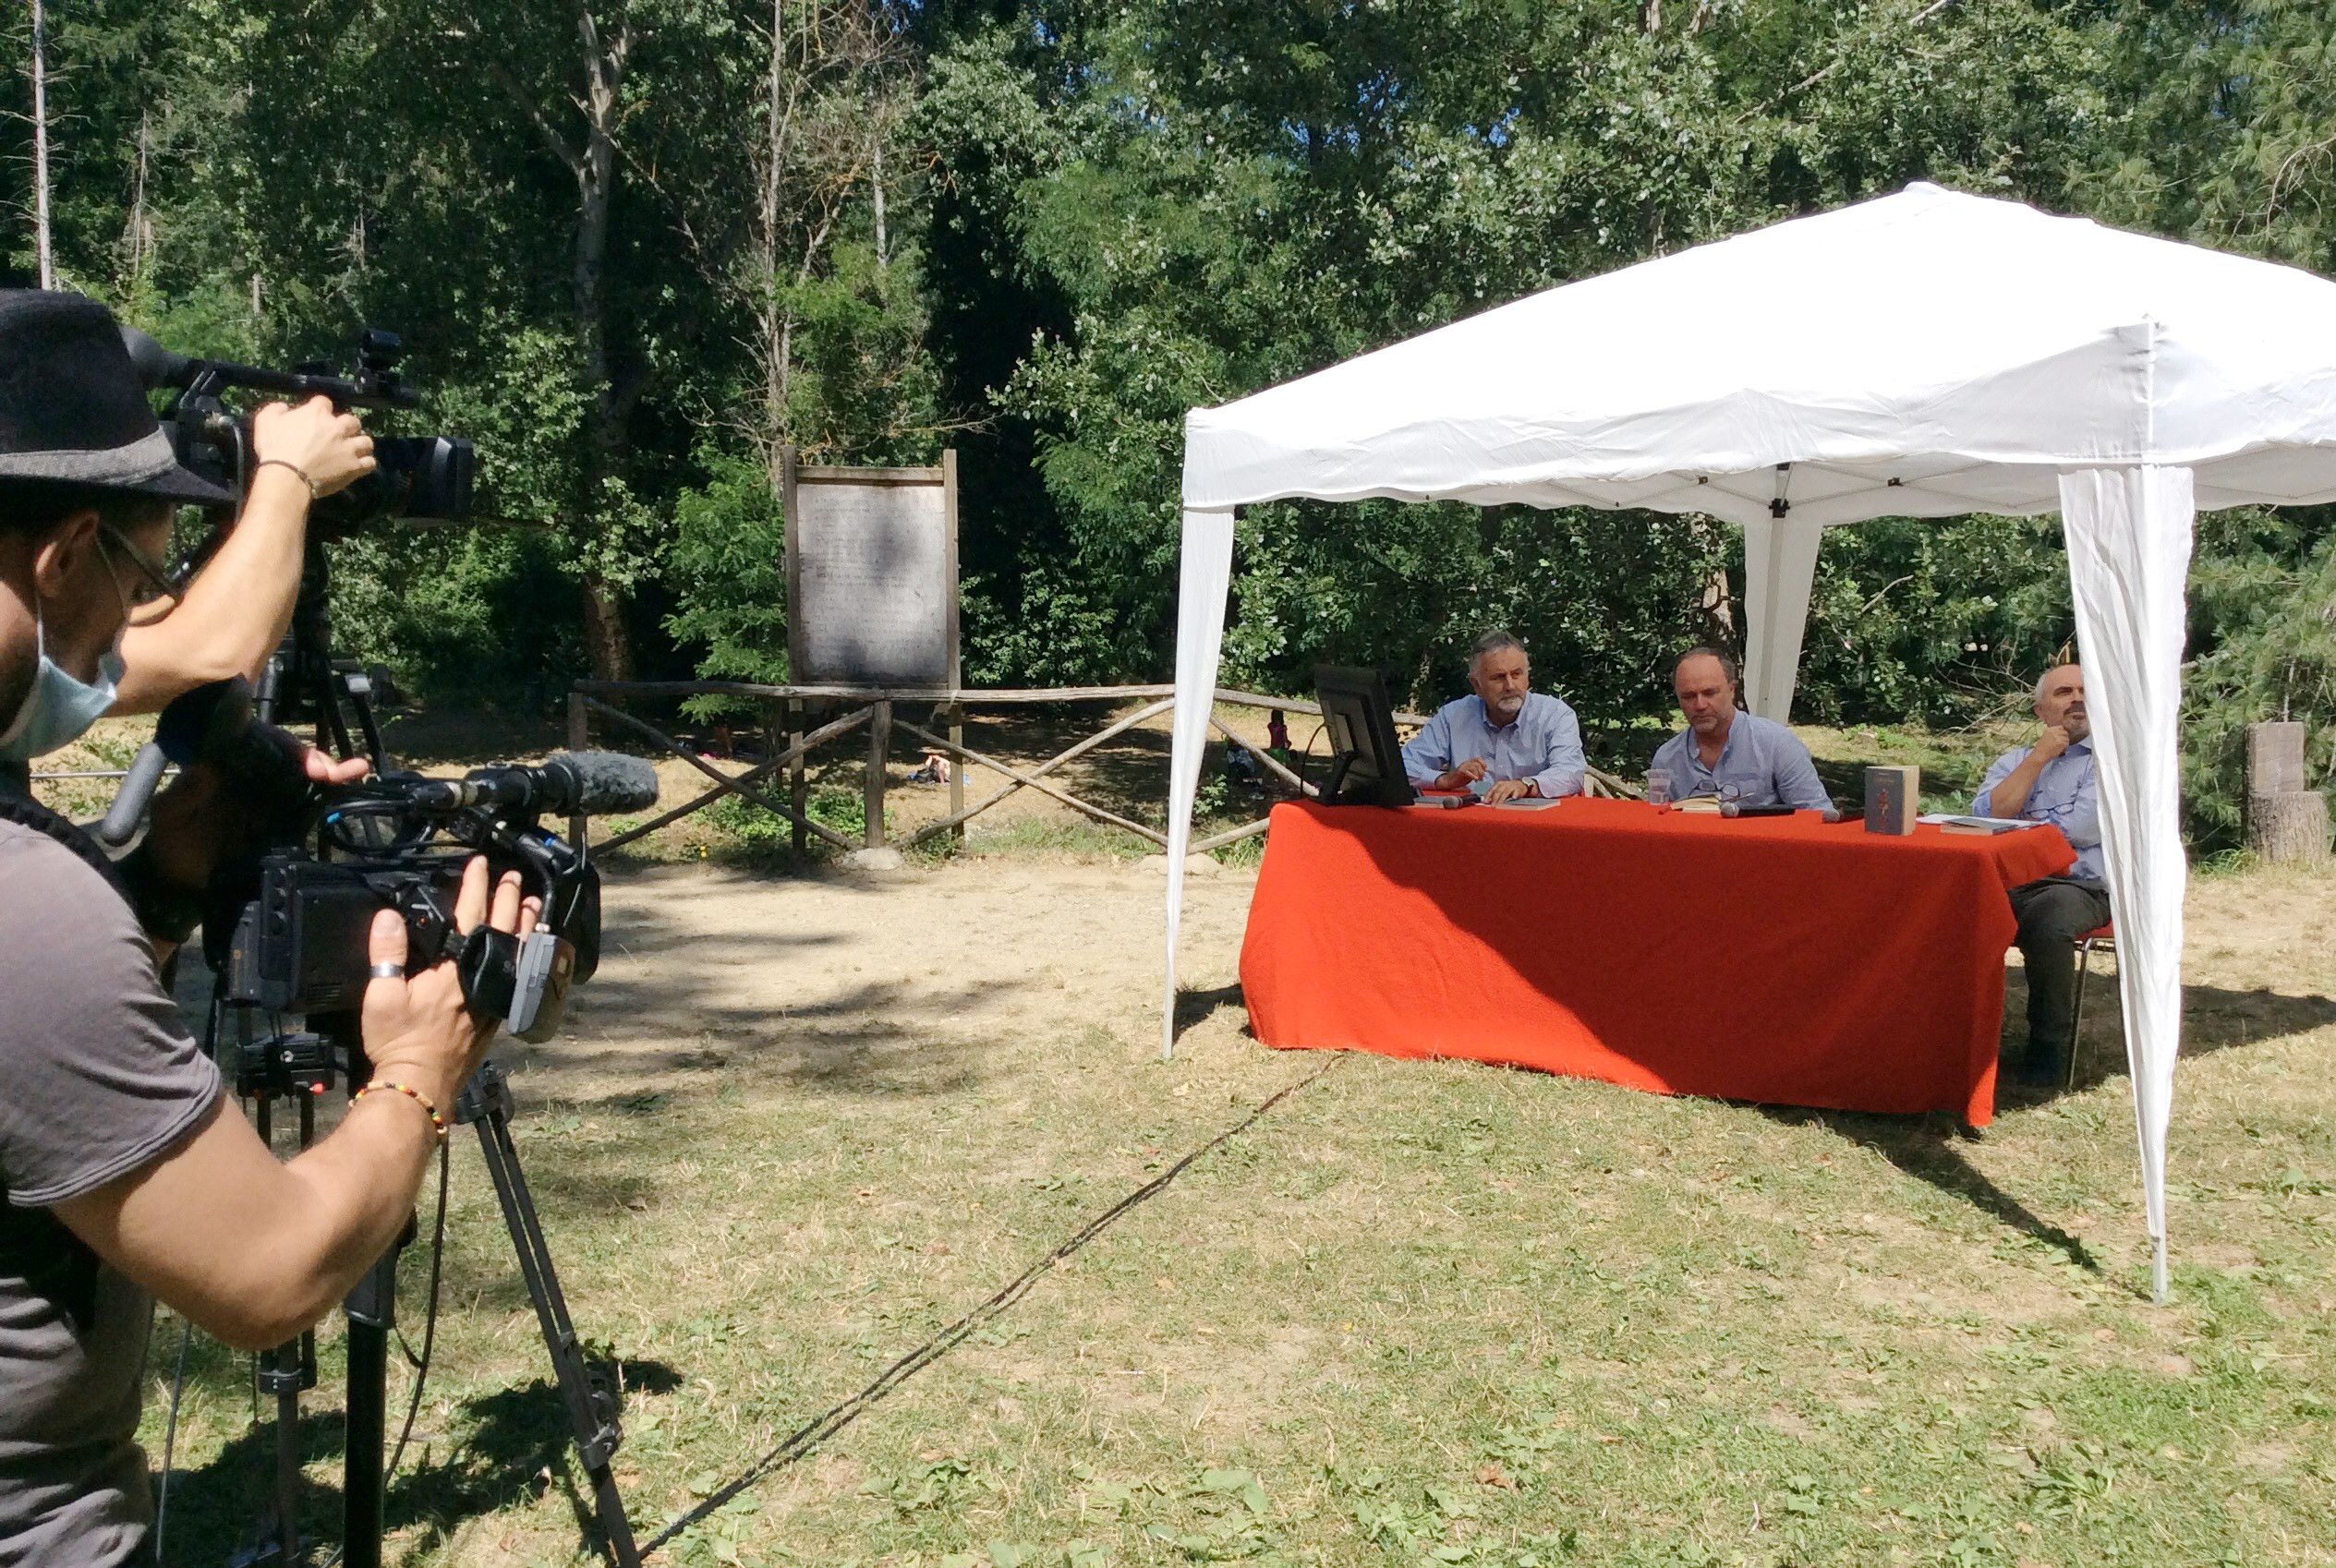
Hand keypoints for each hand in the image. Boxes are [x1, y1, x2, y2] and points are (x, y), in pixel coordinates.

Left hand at [142, 745, 372, 892]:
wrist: (178, 882)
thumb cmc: (170, 841)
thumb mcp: (170, 814)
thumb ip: (186, 792)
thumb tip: (209, 767)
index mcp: (223, 764)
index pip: (259, 743)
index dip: (283, 747)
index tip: (302, 762)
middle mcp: (250, 775)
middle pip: (288, 758)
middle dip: (314, 761)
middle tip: (333, 772)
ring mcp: (268, 798)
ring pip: (303, 777)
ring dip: (331, 772)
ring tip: (356, 770)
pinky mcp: (281, 821)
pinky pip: (307, 805)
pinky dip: (328, 797)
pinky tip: (351, 787)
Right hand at [252, 396, 374, 498]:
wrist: (287, 476)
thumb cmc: (275, 448)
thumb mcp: (265, 421)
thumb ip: (277, 409)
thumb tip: (285, 408)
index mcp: (317, 413)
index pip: (324, 402)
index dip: (320, 408)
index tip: (315, 416)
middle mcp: (338, 427)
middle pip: (352, 421)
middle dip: (347, 426)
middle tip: (338, 435)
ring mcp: (349, 448)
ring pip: (366, 441)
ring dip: (360, 444)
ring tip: (353, 449)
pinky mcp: (354, 467)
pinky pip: (369, 463)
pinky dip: (365, 463)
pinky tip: (359, 464)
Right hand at [360, 857, 540, 1107]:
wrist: (422, 1083)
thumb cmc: (399, 1042)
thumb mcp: (381, 994)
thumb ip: (386, 952)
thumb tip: (388, 916)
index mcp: (455, 967)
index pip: (469, 915)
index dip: (475, 887)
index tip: (480, 864)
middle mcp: (481, 977)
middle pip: (501, 928)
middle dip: (507, 898)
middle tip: (513, 876)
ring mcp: (493, 996)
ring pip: (517, 950)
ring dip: (525, 924)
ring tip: (533, 904)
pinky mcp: (497, 1013)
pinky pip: (517, 975)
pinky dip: (526, 956)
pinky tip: (529, 951)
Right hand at [1437, 758, 1488, 788]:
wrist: (1448, 781)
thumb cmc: (1459, 778)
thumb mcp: (1469, 774)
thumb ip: (1475, 772)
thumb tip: (1484, 773)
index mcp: (1468, 763)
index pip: (1478, 759)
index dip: (1483, 764)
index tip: (1486, 770)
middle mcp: (1466, 763)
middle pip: (1477, 763)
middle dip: (1482, 771)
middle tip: (1481, 779)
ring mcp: (1462, 766)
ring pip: (1474, 766)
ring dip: (1478, 773)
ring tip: (1478, 780)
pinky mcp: (1459, 771)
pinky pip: (1468, 771)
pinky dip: (1473, 775)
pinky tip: (1475, 779)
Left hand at [1484, 778, 1536, 803]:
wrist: (1522, 784)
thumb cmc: (1509, 788)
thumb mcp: (1501, 789)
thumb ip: (1494, 794)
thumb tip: (1486, 801)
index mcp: (1499, 784)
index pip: (1492, 789)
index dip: (1488, 795)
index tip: (1485, 801)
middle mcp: (1505, 784)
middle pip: (1498, 791)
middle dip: (1494, 799)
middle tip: (1492, 806)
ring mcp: (1512, 786)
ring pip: (1506, 792)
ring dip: (1502, 799)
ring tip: (1499, 805)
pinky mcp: (1519, 789)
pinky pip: (1516, 792)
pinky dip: (1515, 795)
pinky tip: (1513, 798)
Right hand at [2034, 725, 2072, 763]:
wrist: (2040, 755)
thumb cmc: (2040, 748)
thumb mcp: (2044, 737)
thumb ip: (2051, 734)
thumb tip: (2059, 734)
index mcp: (2049, 730)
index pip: (2060, 727)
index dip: (2062, 732)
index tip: (2062, 735)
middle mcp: (2054, 732)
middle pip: (2065, 732)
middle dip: (2065, 737)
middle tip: (2063, 742)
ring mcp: (2058, 737)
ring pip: (2067, 738)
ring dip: (2065, 742)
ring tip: (2062, 746)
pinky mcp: (2061, 743)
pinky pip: (2067, 743)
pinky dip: (2066, 746)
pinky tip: (2062, 749)